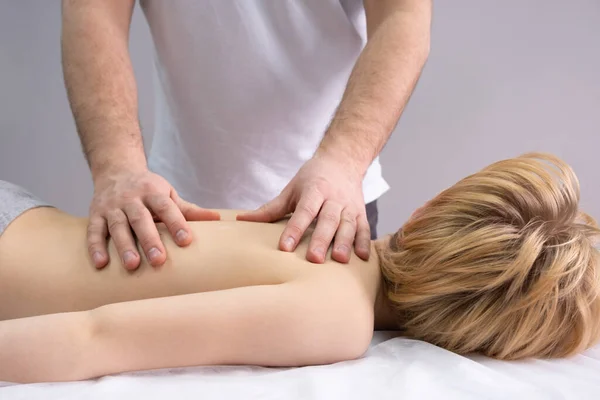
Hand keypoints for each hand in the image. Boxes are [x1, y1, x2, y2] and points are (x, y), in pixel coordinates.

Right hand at [88, 169, 219, 269]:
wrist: (116, 170)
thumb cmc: (148, 189)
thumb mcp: (168, 194)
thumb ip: (188, 210)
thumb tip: (217, 219)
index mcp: (153, 192)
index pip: (166, 207)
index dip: (176, 223)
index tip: (186, 241)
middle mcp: (131, 198)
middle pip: (141, 218)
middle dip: (150, 239)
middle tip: (159, 260)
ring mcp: (112, 206)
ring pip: (117, 226)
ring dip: (124, 246)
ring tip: (133, 265)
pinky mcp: (95, 214)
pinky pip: (94, 231)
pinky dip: (95, 247)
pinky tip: (101, 264)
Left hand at [237, 154, 369, 263]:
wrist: (343, 161)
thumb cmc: (312, 178)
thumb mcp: (291, 189)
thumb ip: (271, 208)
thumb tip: (242, 220)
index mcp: (314, 190)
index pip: (304, 211)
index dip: (294, 229)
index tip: (285, 248)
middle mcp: (334, 198)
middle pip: (328, 220)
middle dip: (321, 239)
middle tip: (314, 259)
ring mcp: (349, 206)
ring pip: (348, 225)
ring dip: (345, 243)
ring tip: (340, 260)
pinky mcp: (361, 213)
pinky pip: (364, 228)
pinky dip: (365, 242)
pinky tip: (363, 258)